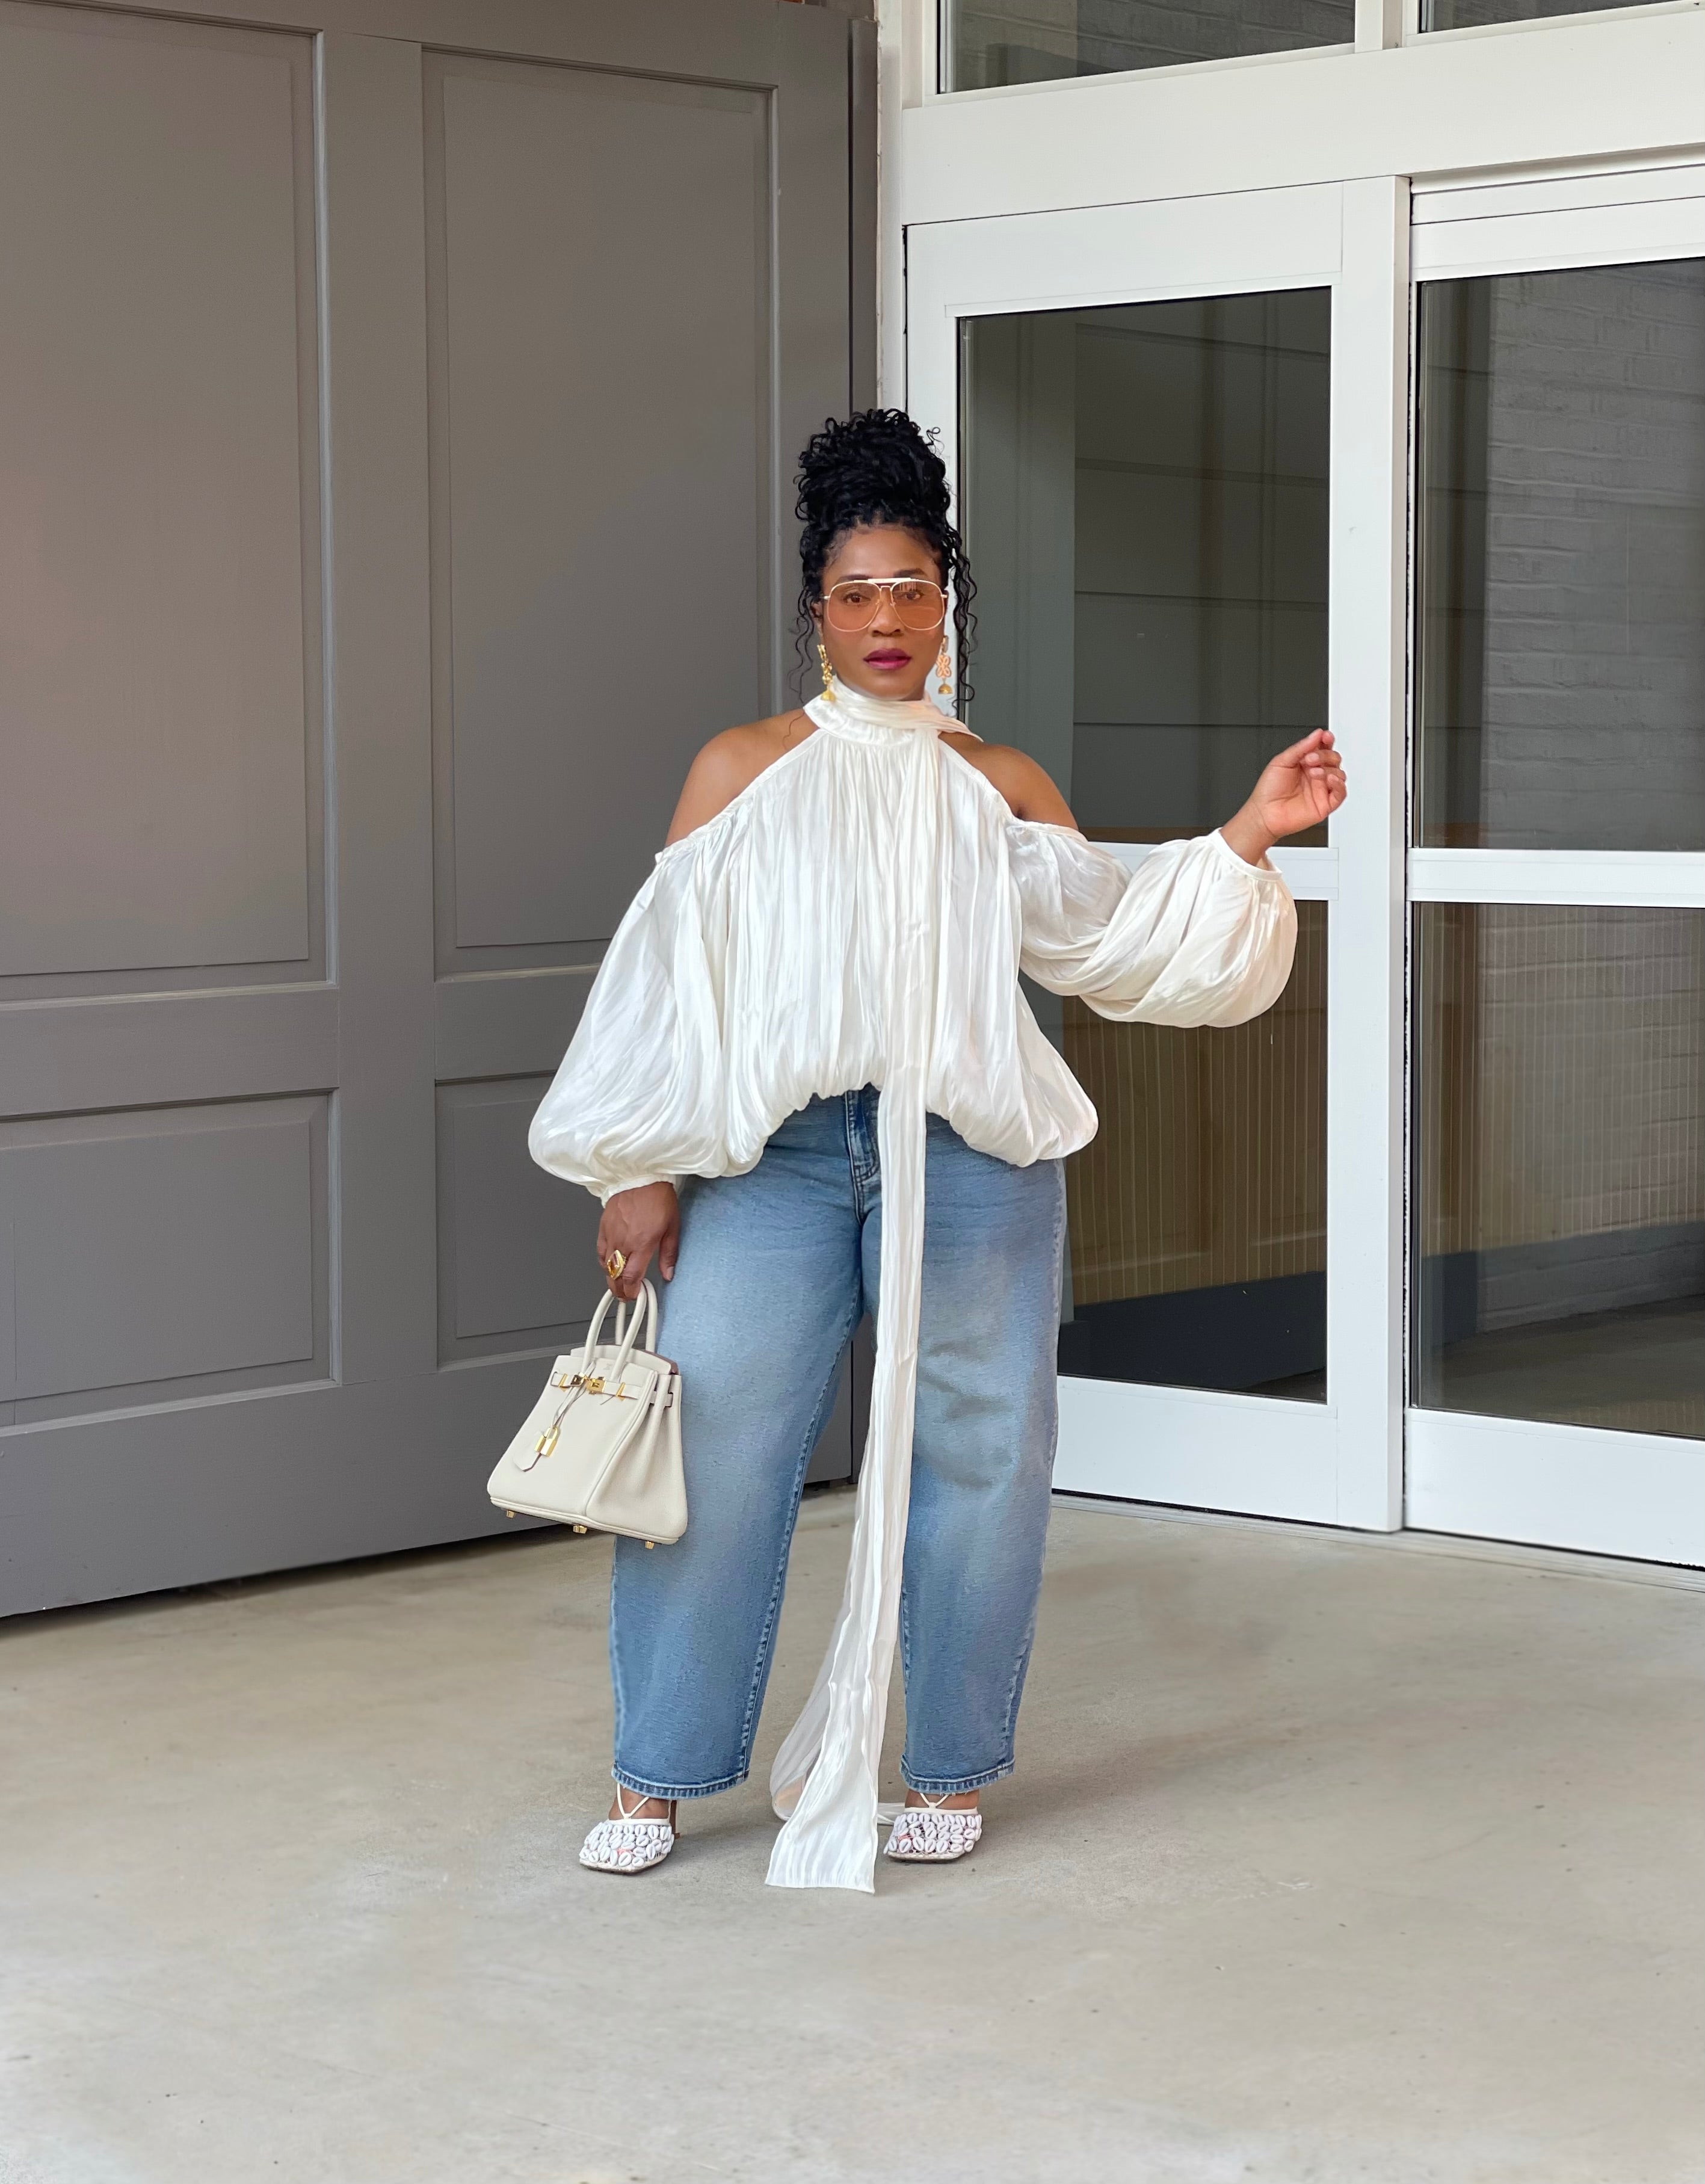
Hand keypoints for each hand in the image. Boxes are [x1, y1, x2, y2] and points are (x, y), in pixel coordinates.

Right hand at [596, 1182, 679, 1301]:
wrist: (640, 1176)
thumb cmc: (657, 1197)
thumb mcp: (673, 1227)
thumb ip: (669, 1254)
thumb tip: (668, 1273)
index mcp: (642, 1243)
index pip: (632, 1277)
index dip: (631, 1291)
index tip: (635, 1295)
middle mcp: (624, 1242)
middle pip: (616, 1276)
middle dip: (620, 1291)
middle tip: (626, 1296)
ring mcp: (611, 1235)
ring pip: (606, 1266)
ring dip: (611, 1279)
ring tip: (618, 1285)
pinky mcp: (603, 1227)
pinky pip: (599, 1251)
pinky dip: (603, 1262)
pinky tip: (609, 1265)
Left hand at [1221, 730, 1346, 864]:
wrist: (1264, 813)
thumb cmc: (1268, 790)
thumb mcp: (1282, 761)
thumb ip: (1301, 747)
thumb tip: (1317, 735)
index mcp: (1305, 763)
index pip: (1323, 748)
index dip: (1327, 741)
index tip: (1326, 736)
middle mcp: (1315, 775)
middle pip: (1334, 759)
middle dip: (1325, 755)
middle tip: (1310, 759)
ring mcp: (1321, 789)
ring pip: (1339, 774)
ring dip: (1329, 770)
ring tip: (1313, 773)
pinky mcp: (1325, 804)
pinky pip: (1341, 793)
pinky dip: (1339, 784)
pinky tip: (1329, 780)